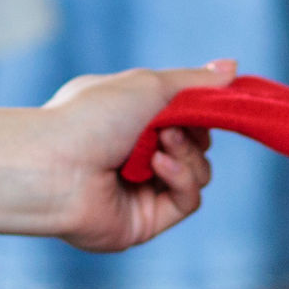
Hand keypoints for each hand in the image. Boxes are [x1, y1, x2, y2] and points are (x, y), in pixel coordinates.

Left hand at [34, 59, 228, 251]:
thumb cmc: (91, 116)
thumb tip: (234, 67)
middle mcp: (134, 154)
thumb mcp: (148, 85)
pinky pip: (187, 200)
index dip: (201, 112)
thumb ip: (194, 82)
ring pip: (198, 173)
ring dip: (188, 157)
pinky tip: (160, 167)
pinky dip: (182, 180)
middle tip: (172, 128)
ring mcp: (140, 189)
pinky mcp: (144, 221)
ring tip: (160, 146)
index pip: (184, 117)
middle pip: (197, 146)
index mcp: (128, 119)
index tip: (211, 104)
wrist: (54, 165)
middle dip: (194, 135)